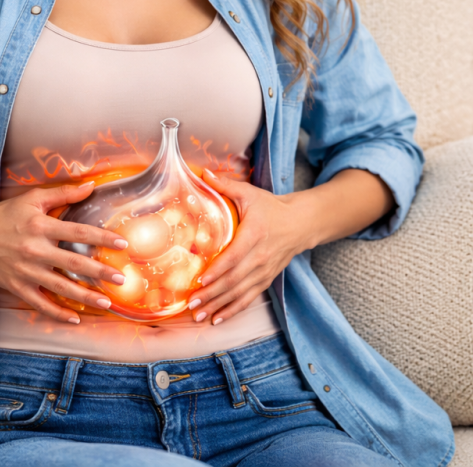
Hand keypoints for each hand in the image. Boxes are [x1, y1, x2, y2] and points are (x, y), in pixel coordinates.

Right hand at [0, 182, 129, 322]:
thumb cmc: (3, 215)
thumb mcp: (31, 199)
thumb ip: (62, 193)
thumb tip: (91, 186)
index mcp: (41, 226)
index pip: (79, 232)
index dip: (103, 237)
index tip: (123, 244)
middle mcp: (35, 249)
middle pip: (74, 262)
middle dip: (100, 272)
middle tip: (121, 279)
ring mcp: (26, 271)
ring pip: (61, 287)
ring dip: (85, 296)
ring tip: (106, 302)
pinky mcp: (16, 286)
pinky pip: (40, 303)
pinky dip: (57, 313)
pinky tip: (75, 318)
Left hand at [187, 170, 311, 324]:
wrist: (302, 223)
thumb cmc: (271, 207)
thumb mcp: (249, 193)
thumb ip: (225, 185)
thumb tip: (202, 173)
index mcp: (254, 235)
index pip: (235, 257)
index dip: (218, 270)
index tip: (201, 280)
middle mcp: (260, 257)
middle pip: (235, 280)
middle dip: (212, 294)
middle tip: (192, 304)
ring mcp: (265, 271)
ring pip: (240, 293)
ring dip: (219, 306)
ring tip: (199, 316)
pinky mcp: (266, 279)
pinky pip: (249, 297)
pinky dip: (234, 309)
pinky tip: (217, 319)